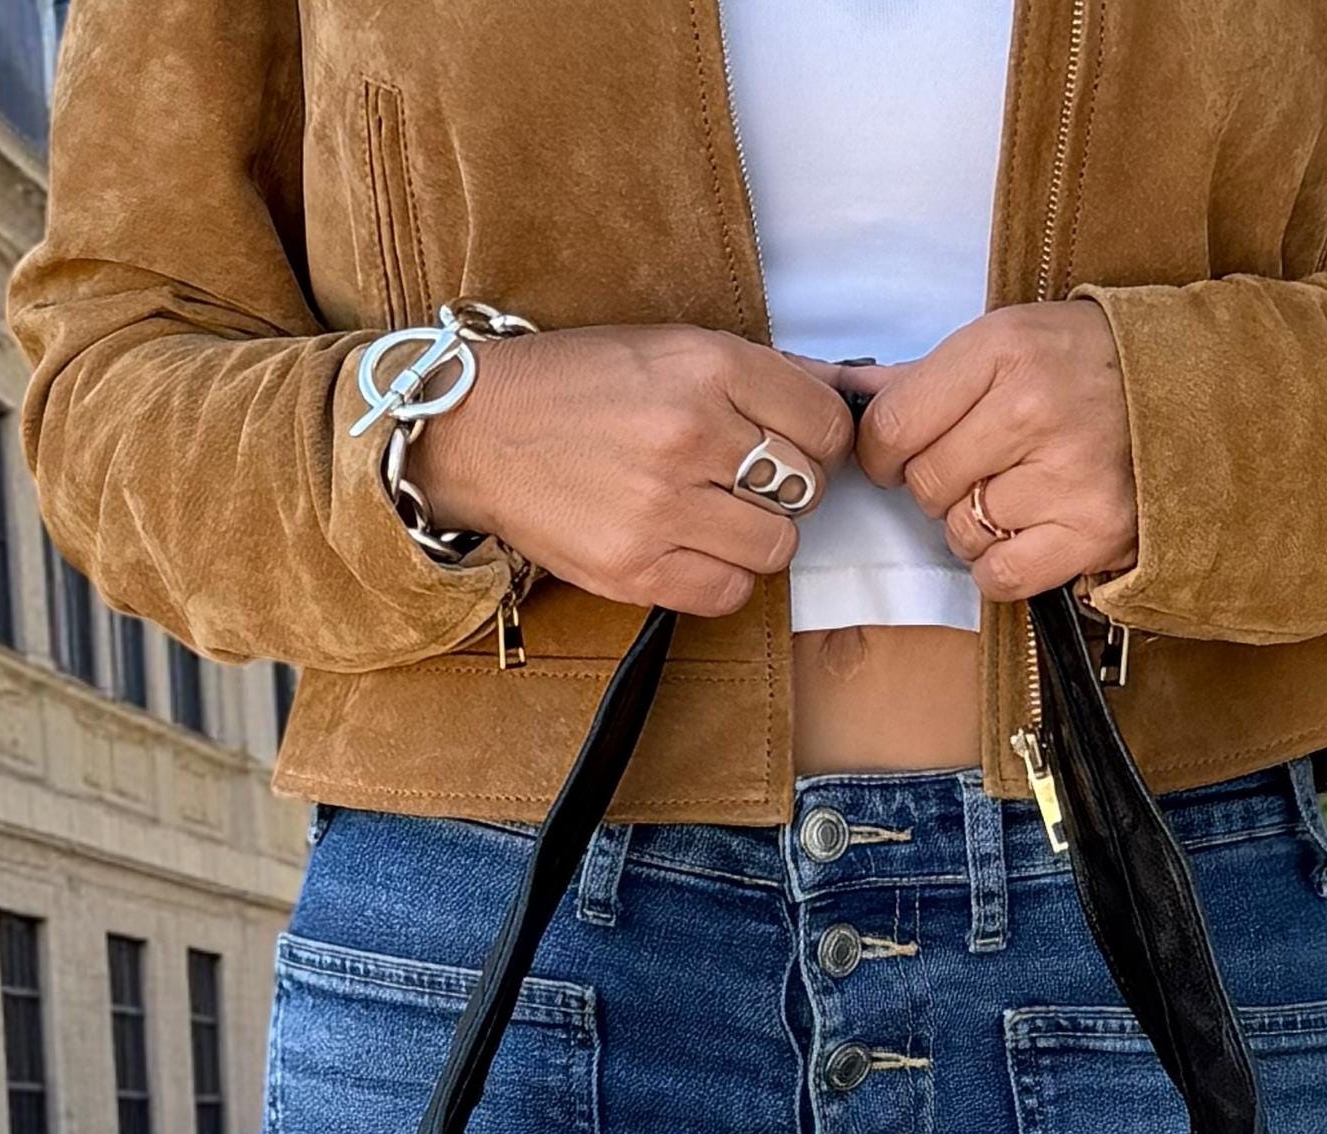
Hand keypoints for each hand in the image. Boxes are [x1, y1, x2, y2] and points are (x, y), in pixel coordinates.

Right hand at [414, 325, 854, 617]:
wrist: (478, 432)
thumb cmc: (576, 386)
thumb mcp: (668, 348)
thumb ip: (759, 375)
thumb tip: (847, 392)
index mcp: (705, 366)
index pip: (824, 424)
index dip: (819, 440)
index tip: (792, 445)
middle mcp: (690, 435)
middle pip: (807, 489)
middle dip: (787, 489)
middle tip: (744, 481)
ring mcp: (663, 508)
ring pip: (777, 547)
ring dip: (757, 538)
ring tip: (715, 516)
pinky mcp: (636, 568)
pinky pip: (729, 593)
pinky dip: (723, 578)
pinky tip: (692, 549)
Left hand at [846, 302, 1135, 601]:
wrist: (1187, 392)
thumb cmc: (1085, 365)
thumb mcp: (1007, 341)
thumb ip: (922, 377)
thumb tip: (842, 397)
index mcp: (1004, 349)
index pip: (892, 426)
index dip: (882, 452)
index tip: (899, 454)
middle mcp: (1033, 409)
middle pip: (924, 484)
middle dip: (936, 485)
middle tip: (976, 467)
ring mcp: (1065, 474)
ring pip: (960, 532)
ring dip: (973, 524)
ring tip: (1016, 491)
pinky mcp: (1091, 530)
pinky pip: (999, 576)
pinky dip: (1001, 564)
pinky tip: (1027, 531)